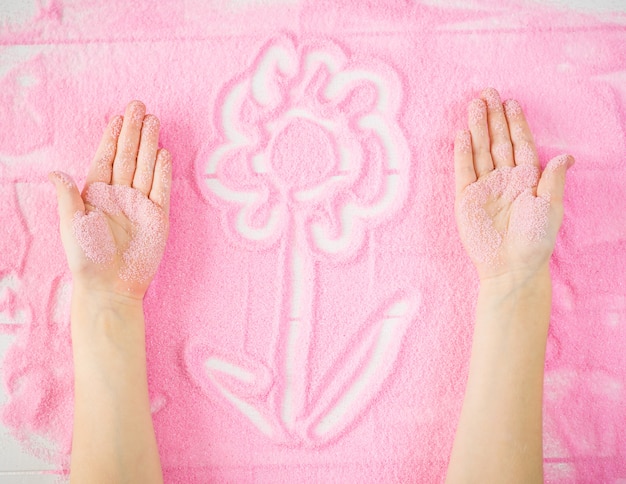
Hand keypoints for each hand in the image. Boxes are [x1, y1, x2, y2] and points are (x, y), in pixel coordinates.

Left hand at [49, 100, 171, 299]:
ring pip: (145, 168)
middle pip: (128, 157)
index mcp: (97, 194)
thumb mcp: (71, 224)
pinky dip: (162, 172)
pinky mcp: (158, 218)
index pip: (106, 159)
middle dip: (134, 132)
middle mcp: (120, 196)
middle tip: (139, 107)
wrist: (111, 286)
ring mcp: (140, 205)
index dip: (112, 137)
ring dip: (150, 145)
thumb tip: (56, 172)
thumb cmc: (86, 258)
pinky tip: (163, 153)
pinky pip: (161, 190)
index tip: (118, 117)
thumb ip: (68, 196)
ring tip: (154, 122)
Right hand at [454, 88, 573, 282]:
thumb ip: (553, 179)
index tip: (511, 102)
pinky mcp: (466, 199)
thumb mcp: (551, 208)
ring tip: (474, 105)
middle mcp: (504, 179)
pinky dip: (463, 153)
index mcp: (526, 179)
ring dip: (477, 128)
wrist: (511, 266)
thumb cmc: (535, 240)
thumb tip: (567, 155)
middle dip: (493, 117)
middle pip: (498, 142)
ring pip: (480, 151)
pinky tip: (463, 135)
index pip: (520, 144)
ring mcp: (484, 188)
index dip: (516, 123)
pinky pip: (464, 171)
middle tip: (488, 92)